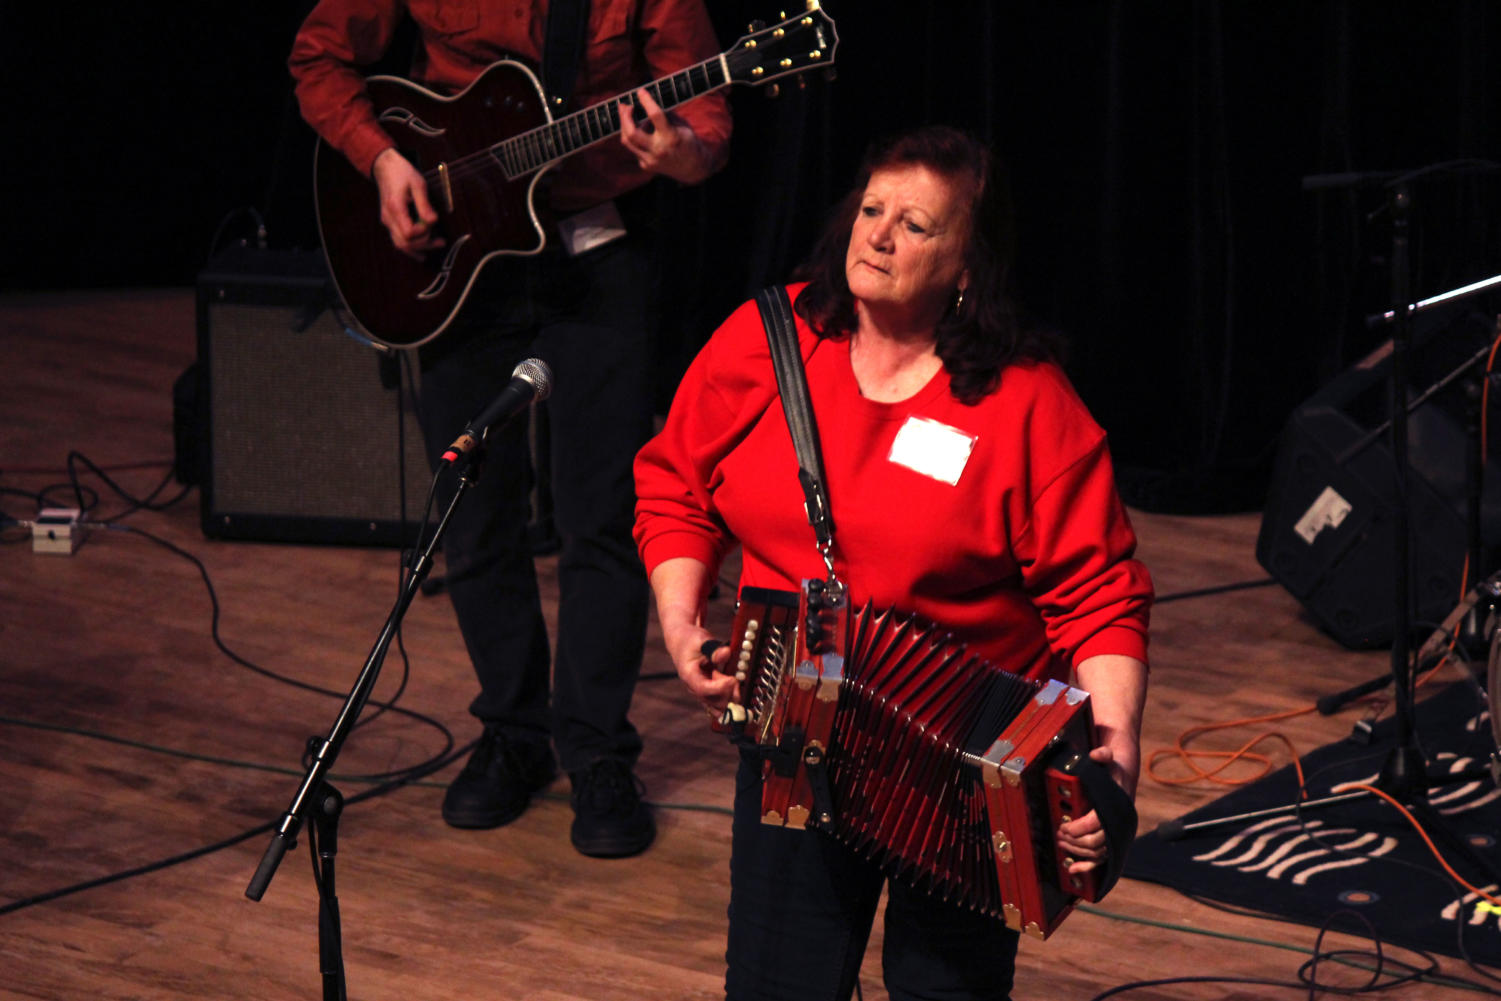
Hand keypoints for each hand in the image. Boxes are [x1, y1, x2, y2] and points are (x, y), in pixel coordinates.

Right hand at [371, 148, 443, 257]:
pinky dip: (411, 248)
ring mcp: (387, 222)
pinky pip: (398, 240)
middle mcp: (388, 218)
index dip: (423, 232)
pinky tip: (422, 253)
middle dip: (424, 244)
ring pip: (400, 245)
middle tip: (441, 241)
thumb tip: (432, 221)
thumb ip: (424, 204)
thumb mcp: (418, 184)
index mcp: (395, 208)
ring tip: (437, 246)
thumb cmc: (402, 173)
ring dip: (419, 249)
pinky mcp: (390, 222)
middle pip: (404, 243)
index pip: (409, 233)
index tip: (433, 222)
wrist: (385, 167)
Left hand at [618, 88, 711, 183]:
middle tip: (625, 105)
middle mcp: (659, 150)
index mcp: (671, 137)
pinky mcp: (645, 165)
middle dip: (625, 116)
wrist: (692, 168)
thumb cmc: (687, 142)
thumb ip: (666, 115)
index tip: (640, 91)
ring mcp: (650, 160)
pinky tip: (639, 131)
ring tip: (625, 114)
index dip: (646, 101)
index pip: (655, 115)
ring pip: (627, 141)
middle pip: (631, 133)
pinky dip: (634, 137)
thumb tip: (649, 101)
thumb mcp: (682, 126)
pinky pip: (634, 148)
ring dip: (624, 125)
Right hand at [660, 614, 737, 716]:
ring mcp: (700, 691)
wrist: (682, 642)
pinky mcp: (707, 692)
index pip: (703, 689)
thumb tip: (726, 653)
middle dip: (728, 693)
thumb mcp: (702, 640)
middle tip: (737, 679)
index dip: (720, 688)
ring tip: (735, 680)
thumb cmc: (691, 640)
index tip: (733, 680)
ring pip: (717, 704)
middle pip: (712, 700)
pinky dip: (728, 701)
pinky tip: (736, 695)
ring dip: (729, 697)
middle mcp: (693, 687)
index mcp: (689, 675)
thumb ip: (714, 649)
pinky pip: (718, 704)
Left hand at [1056, 745, 1118, 875]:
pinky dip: (1088, 866)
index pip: (1097, 822)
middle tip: (1059, 833)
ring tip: (1061, 842)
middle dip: (1074, 840)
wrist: (1124, 769)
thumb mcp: (1108, 756)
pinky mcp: (1111, 837)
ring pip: (1098, 852)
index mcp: (1117, 804)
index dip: (1078, 827)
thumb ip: (1103, 755)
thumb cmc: (1112, 765)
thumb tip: (1099, 754)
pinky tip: (1073, 869)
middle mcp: (1118, 821)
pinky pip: (1101, 858)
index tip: (1063, 825)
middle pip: (1096, 842)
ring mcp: (1116, 831)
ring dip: (1077, 851)